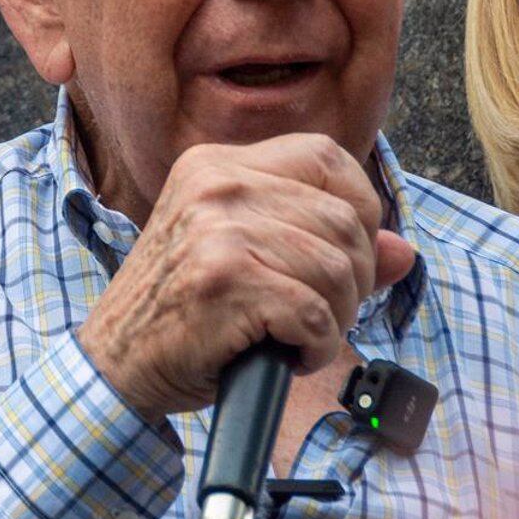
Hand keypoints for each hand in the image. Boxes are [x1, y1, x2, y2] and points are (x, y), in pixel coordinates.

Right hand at [77, 134, 415, 419]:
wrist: (115, 363)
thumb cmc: (180, 312)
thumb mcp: (245, 259)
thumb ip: (320, 244)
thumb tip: (403, 251)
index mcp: (215, 166)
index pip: (325, 155)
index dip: (361, 205)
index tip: (349, 252)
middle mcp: (215, 186)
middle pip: (343, 218)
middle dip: (352, 278)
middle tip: (320, 312)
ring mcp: (217, 230)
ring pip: (336, 268)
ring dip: (336, 318)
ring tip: (298, 336)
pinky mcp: (224, 281)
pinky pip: (316, 313)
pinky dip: (316, 347)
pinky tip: (287, 355)